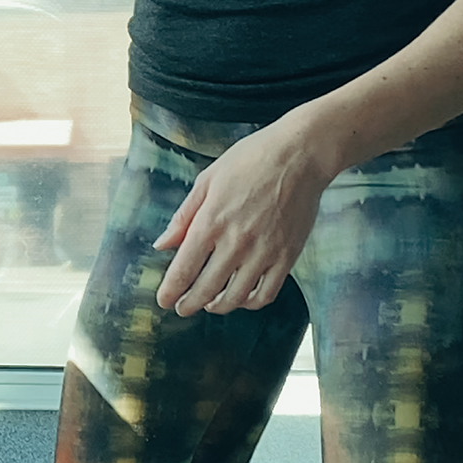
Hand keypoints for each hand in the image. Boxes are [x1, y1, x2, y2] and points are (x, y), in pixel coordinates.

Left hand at [153, 117, 341, 315]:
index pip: (183, 270)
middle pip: (205, 289)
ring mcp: (263, 252)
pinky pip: (266, 294)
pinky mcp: (287, 257)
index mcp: (211, 222)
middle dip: (189, 304)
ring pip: (235, 298)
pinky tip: (242, 298)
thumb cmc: (251, 160)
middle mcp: (235, 243)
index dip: (170, 291)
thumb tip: (162, 245)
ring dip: (218, 307)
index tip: (163, 301)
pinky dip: (251, 303)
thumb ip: (183, 217)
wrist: (300, 155)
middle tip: (182, 307)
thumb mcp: (207, 180)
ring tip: (210, 304)